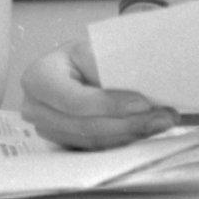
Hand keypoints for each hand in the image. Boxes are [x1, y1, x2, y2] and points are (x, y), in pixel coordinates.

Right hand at [19, 38, 177, 149]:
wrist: (72, 68)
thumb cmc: (79, 56)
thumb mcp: (88, 49)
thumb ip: (104, 65)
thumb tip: (134, 82)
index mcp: (37, 78)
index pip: (76, 101)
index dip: (110, 105)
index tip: (144, 104)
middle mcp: (35, 109)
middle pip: (87, 126)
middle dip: (129, 123)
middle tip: (163, 117)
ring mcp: (47, 130)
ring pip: (94, 141)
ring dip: (132, 134)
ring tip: (162, 122)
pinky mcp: (64, 144)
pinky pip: (97, 149)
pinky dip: (124, 140)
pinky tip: (146, 130)